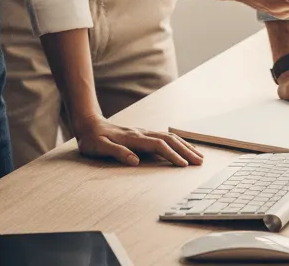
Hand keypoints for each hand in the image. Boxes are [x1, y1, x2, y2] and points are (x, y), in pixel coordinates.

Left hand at [73, 115, 204, 166]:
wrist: (88, 123)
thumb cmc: (93, 139)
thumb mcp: (99, 147)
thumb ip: (117, 152)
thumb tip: (135, 161)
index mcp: (132, 138)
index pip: (157, 145)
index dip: (171, 155)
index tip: (183, 165)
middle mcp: (141, 133)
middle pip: (168, 140)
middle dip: (185, 151)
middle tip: (199, 162)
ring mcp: (143, 132)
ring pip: (169, 137)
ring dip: (184, 146)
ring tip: (198, 155)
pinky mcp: (143, 134)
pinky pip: (164, 137)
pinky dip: (177, 142)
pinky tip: (183, 147)